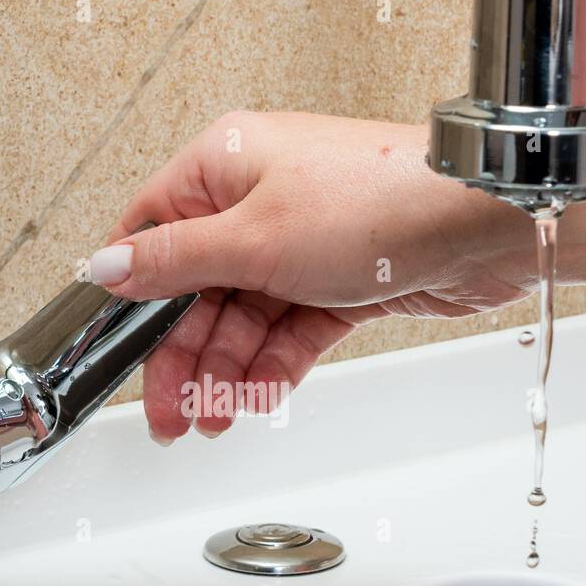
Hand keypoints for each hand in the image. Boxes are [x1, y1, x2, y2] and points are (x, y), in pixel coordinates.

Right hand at [91, 111, 529, 442]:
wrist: (480, 223)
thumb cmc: (376, 201)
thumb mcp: (251, 237)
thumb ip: (172, 262)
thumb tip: (105, 267)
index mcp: (226, 165)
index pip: (155, 231)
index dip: (134, 293)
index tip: (120, 346)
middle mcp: (260, 200)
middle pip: (197, 289)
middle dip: (182, 356)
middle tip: (167, 415)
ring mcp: (301, 242)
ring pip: (243, 319)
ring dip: (225, 372)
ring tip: (212, 420)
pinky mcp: (339, 281)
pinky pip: (288, 332)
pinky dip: (270, 368)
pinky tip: (254, 401)